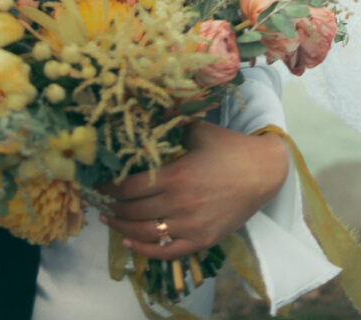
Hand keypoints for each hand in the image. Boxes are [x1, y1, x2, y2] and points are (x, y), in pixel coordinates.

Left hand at [99, 120, 288, 259]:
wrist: (263, 173)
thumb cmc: (228, 147)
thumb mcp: (197, 130)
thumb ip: (170, 124)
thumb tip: (143, 109)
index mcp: (175, 176)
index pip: (130, 188)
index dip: (109, 187)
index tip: (97, 182)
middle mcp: (180, 205)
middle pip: (134, 211)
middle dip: (112, 206)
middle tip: (98, 199)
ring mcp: (192, 226)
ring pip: (146, 233)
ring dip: (122, 227)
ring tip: (109, 219)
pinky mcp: (203, 240)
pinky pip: (168, 251)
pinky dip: (145, 250)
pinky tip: (130, 242)